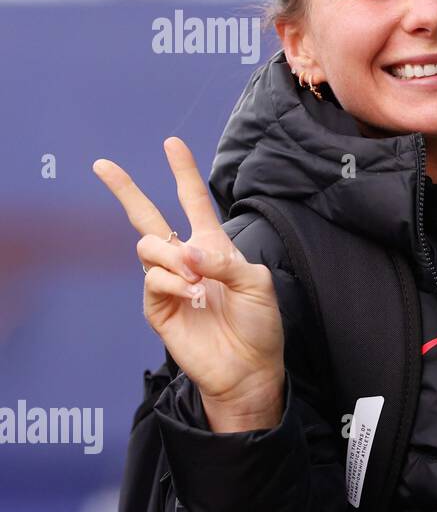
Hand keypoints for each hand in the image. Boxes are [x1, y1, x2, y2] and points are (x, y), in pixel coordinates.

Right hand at [94, 137, 284, 430]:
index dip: (183, 172)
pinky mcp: (157, 307)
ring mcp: (168, 283)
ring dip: (173, 258)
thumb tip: (187, 252)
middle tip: (103, 165)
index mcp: (214, 247)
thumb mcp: (256, 284)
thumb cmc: (258, 324)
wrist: (248, 367)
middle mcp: (186, 260)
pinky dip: (172, 282)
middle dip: (125, 190)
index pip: (193, 202)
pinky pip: (152, 280)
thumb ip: (224, 261)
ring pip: (149, 248)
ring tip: (198, 281)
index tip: (171, 143)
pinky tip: (191, 295)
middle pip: (147, 218)